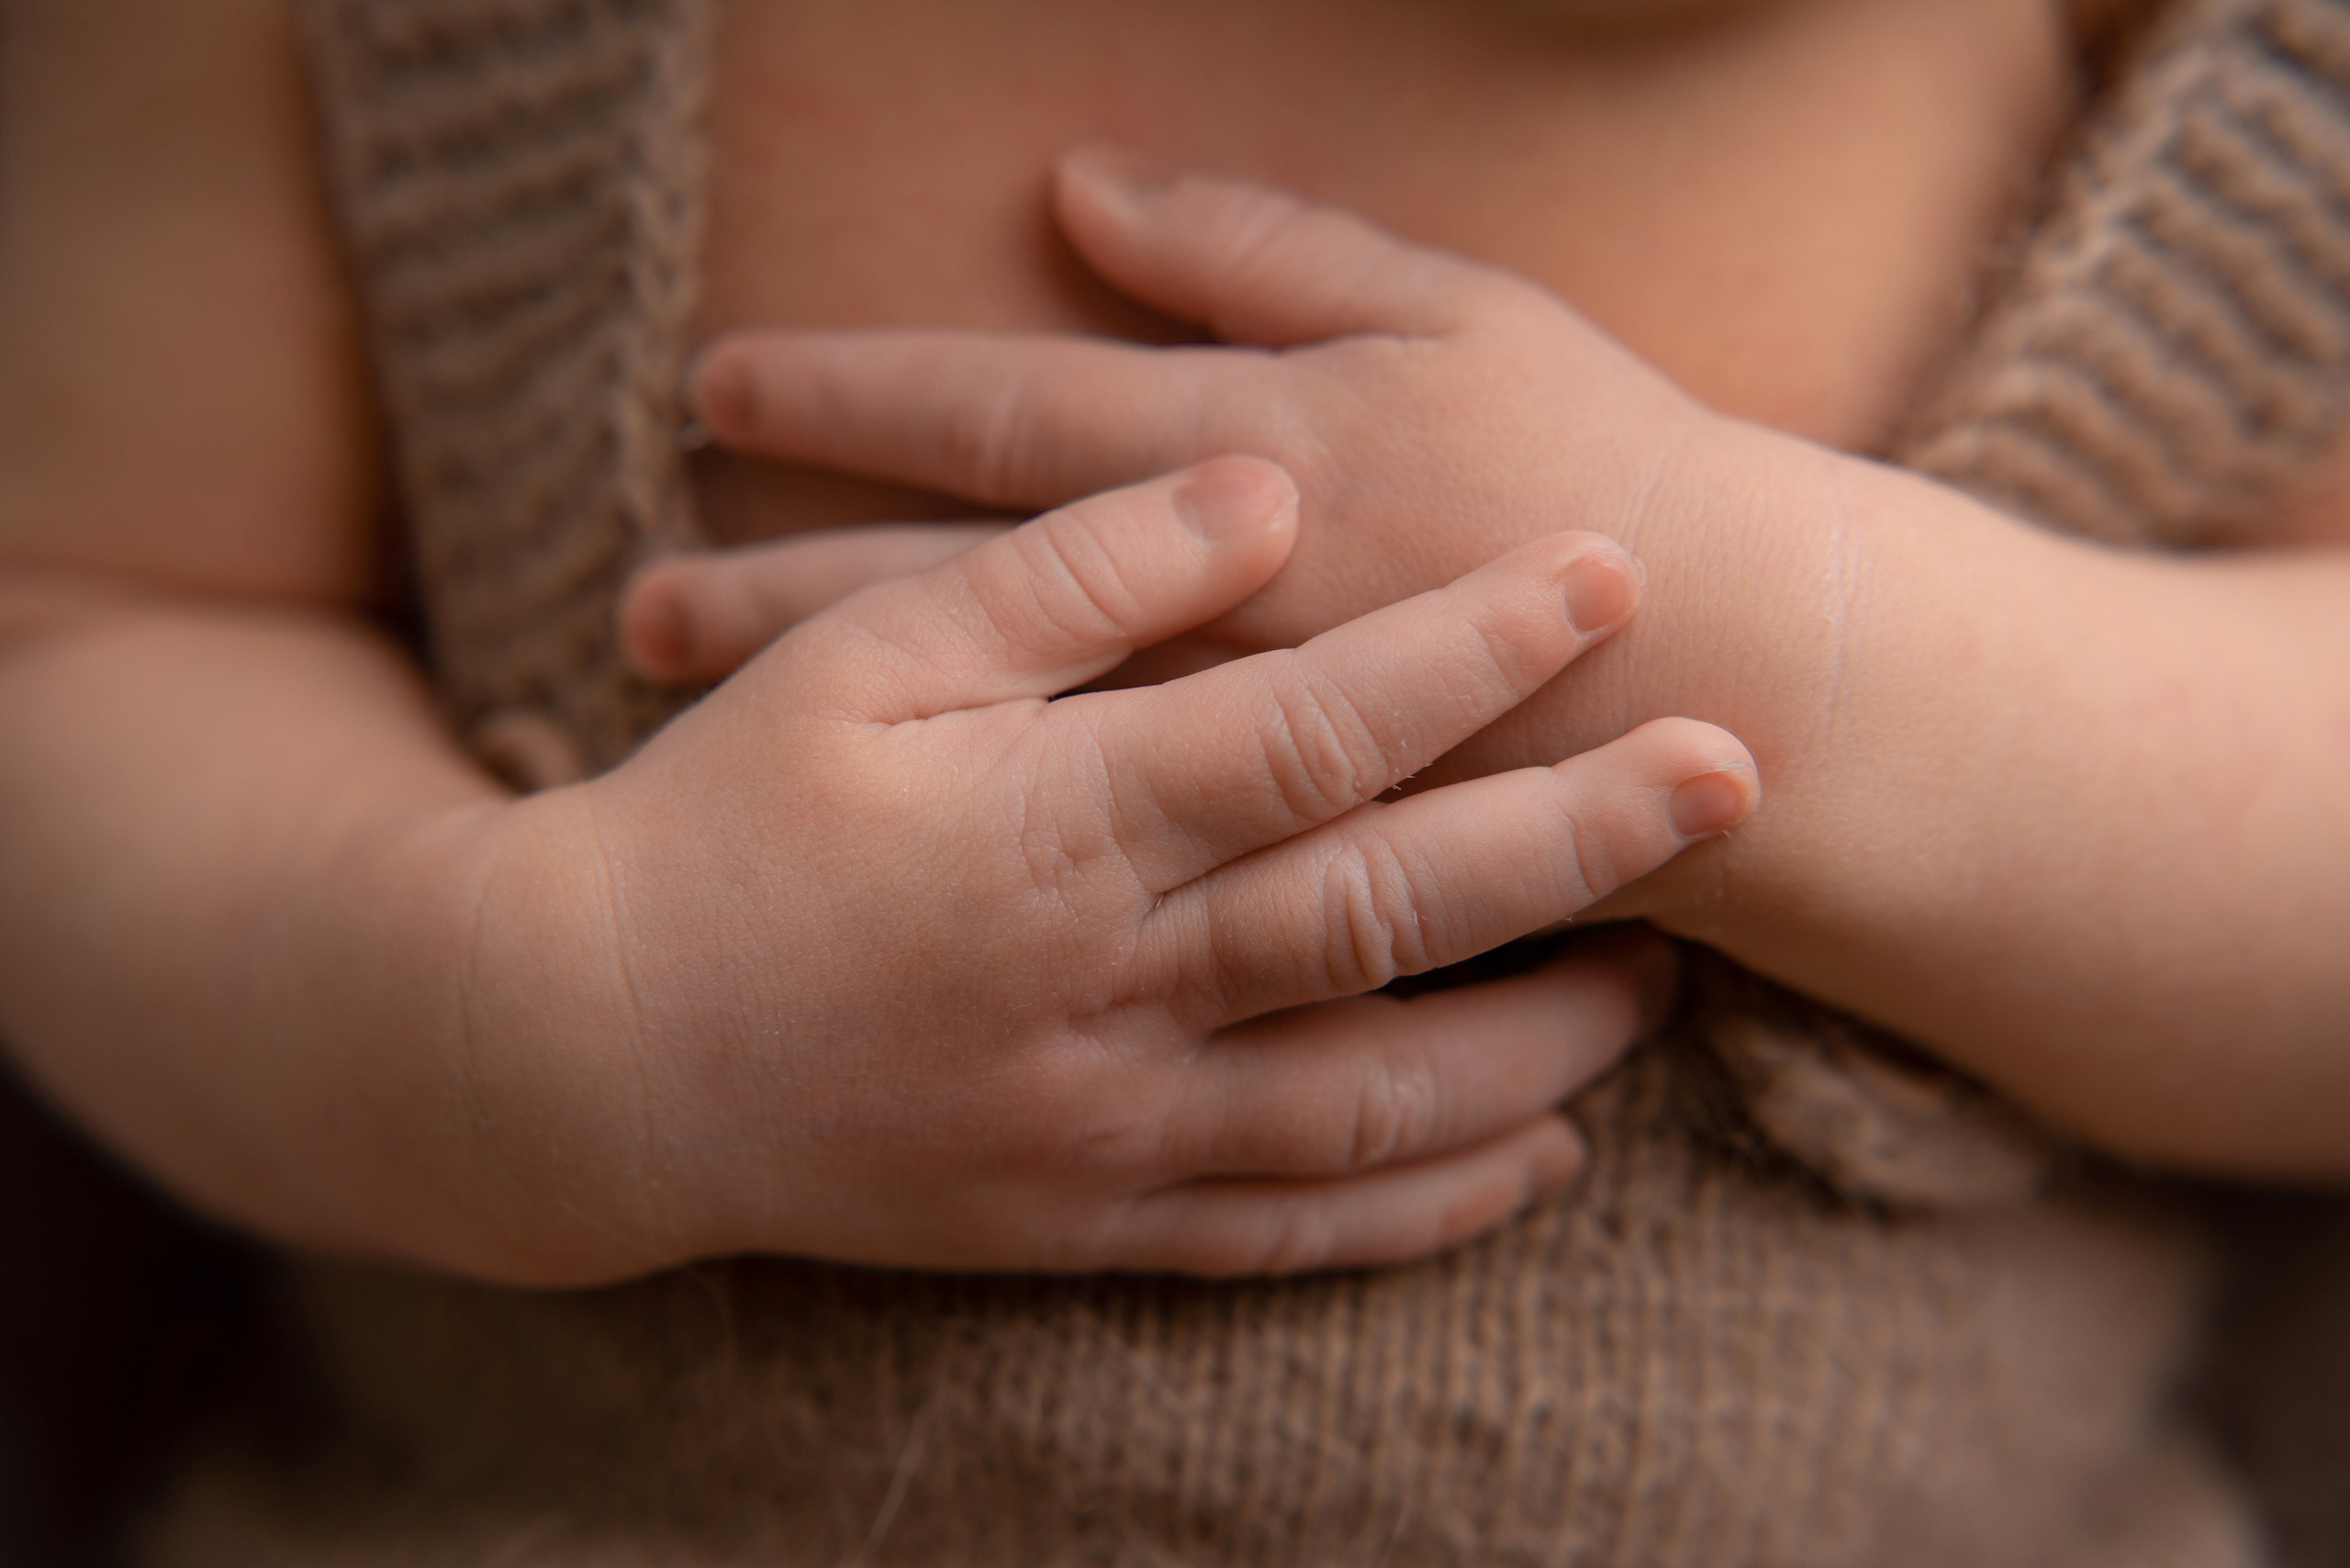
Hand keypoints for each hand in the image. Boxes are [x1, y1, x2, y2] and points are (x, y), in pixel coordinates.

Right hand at [445, 458, 1754, 1283]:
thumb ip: (1069, 577)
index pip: (1312, 725)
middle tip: (1733, 777)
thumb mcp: (860, 657)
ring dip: (1542, 1042)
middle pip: (1387, 908)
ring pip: (1373, 1098)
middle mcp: (1102, 986)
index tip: (1605, 577)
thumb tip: (1258, 495)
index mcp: (1054, 824)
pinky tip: (1535, 1164)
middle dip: (1578, 835)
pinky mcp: (1082, 1222)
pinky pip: (1288, 1234)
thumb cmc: (722, 825)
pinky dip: (1424, 1207)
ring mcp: (1101, 1124)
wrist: (587, 1057)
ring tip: (1667, 983)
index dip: (1473, 645)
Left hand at [659, 147, 1815, 782]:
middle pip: (939, 599)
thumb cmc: (1604, 470)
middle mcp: (1191, 605)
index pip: (993, 413)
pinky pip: (1081, 843)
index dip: (849, 390)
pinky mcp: (1260, 853)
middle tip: (638, 618)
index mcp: (1233, 450)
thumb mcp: (1449, 310)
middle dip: (779, 598)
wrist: (1744, 686)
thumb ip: (1259, 248)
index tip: (717, 382)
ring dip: (833, 727)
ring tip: (710, 729)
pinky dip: (969, 837)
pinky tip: (888, 847)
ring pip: (973, 732)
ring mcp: (1214, 743)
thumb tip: (1085, 189)